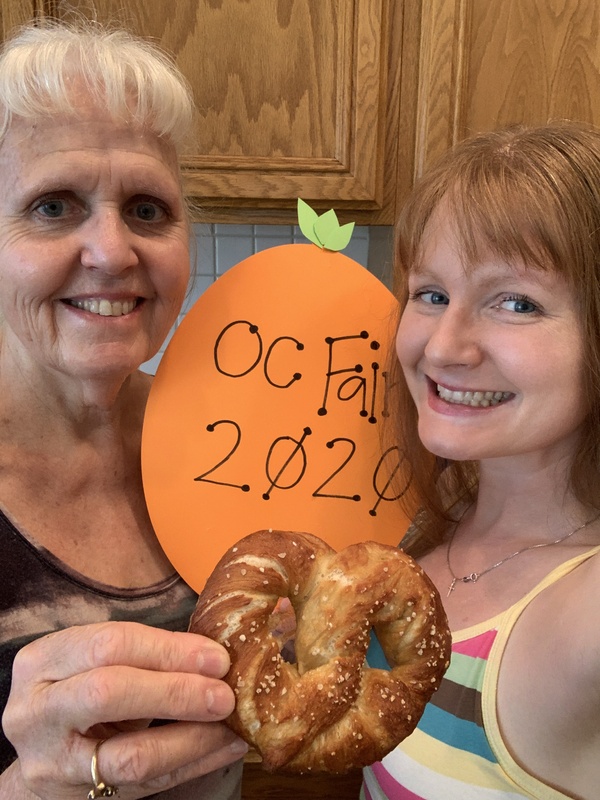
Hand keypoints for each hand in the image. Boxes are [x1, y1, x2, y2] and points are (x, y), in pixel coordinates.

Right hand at [2, 622, 247, 798]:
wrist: (43, 753)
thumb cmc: (78, 691)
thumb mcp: (92, 663)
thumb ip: (140, 654)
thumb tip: (212, 654)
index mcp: (42, 661)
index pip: (108, 645)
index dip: (167, 649)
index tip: (215, 657)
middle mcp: (36, 711)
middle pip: (109, 693)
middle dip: (176, 691)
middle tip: (225, 694)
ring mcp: (51, 761)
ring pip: (129, 754)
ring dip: (192, 738)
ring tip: (231, 724)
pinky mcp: (75, 798)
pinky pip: (145, 785)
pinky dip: (192, 764)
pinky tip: (224, 747)